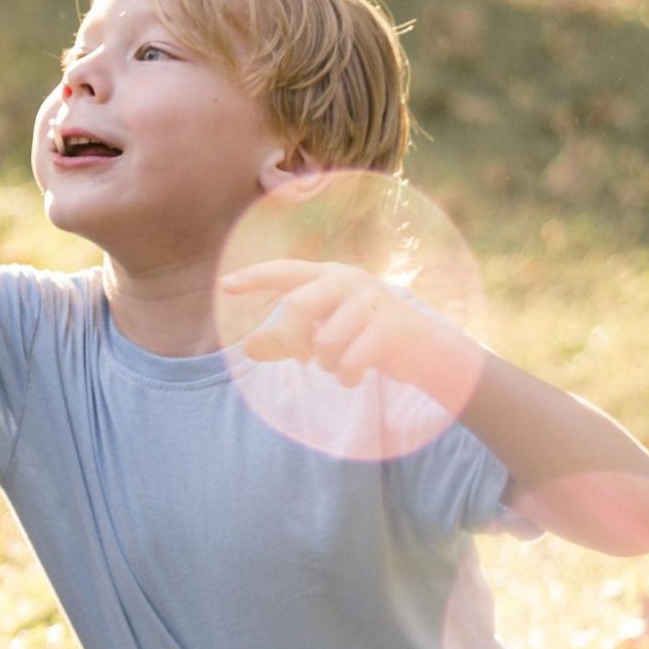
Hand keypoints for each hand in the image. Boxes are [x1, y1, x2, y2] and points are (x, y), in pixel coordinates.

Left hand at [222, 260, 479, 398]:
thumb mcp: (324, 334)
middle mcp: (350, 281)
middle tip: (301, 359)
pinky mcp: (390, 328)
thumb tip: (247, 348)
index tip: (224, 285)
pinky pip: (349, 362)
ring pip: (324, 341)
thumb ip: (284, 341)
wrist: (424, 350)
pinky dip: (347, 377)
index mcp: (330, 276)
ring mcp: (373, 302)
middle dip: (292, 340)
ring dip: (326, 364)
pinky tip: (356, 375)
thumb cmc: (365, 338)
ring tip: (340, 364)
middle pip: (297, 306)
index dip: (254, 277)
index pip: (285, 271)